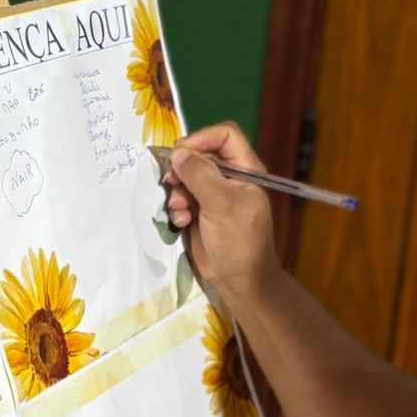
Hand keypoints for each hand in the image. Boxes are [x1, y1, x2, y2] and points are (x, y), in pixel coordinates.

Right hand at [163, 122, 279, 299]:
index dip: (202, 138)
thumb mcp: (222, 205)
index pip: (224, 135)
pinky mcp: (199, 212)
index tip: (182, 152)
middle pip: (200, 154)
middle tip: (172, 180)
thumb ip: (201, 175)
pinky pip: (181, 198)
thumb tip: (178, 153)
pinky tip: (181, 222)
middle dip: (184, 168)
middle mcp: (229, 178)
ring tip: (180, 208)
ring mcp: (212, 195)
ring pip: (186, 176)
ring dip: (178, 191)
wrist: (239, 280)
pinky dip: (178, 208)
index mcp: (245, 169)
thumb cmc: (240, 241)